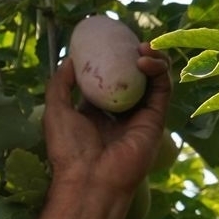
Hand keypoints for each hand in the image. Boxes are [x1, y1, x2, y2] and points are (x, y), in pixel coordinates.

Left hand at [42, 45, 171, 214]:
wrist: (90, 179)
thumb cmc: (69, 149)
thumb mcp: (56, 110)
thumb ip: (61, 83)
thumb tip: (70, 58)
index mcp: (96, 111)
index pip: (108, 78)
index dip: (111, 58)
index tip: (109, 39)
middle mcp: (120, 112)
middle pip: (133, 76)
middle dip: (134, 55)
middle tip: (130, 40)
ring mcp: (139, 115)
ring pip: (152, 80)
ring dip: (150, 58)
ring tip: (142, 47)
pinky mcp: (156, 119)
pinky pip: (162, 89)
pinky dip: (158, 71)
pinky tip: (144, 60)